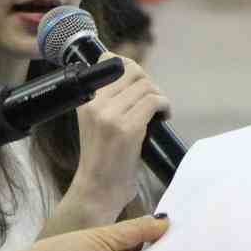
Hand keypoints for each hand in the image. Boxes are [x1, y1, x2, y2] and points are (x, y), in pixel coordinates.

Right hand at [71, 55, 170, 222]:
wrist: (97, 190)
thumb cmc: (101, 160)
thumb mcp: (95, 123)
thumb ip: (108, 101)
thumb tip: (134, 77)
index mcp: (86, 100)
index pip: (109, 61)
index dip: (130, 67)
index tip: (140, 83)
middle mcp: (96, 104)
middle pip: (133, 71)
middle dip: (148, 82)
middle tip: (153, 100)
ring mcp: (111, 116)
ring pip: (146, 85)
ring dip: (159, 96)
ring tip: (160, 111)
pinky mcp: (128, 129)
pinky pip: (154, 101)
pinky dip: (164, 105)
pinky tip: (164, 116)